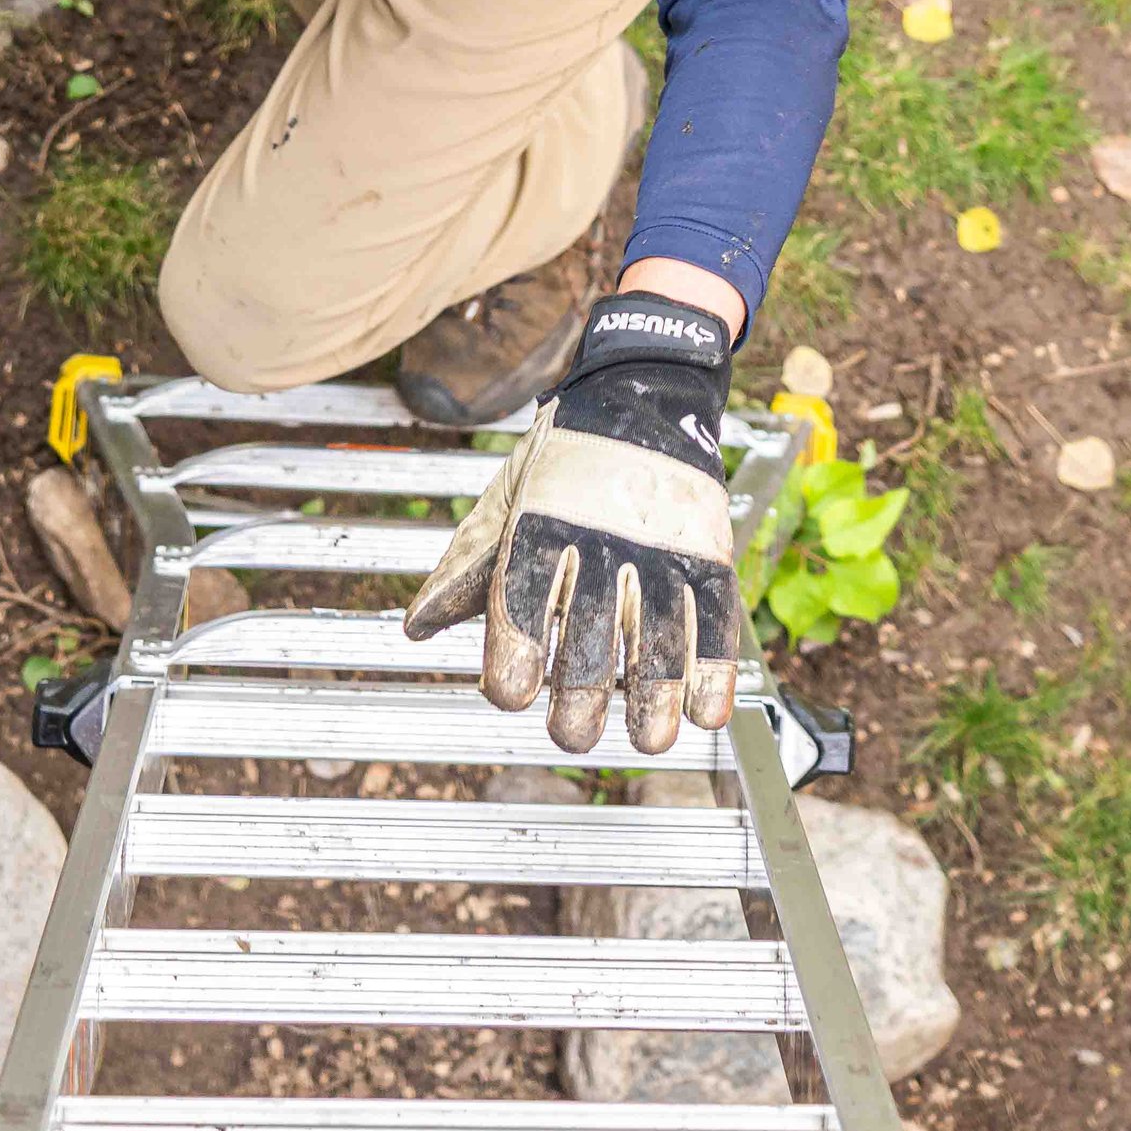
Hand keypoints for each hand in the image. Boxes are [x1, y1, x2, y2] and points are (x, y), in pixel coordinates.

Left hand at [404, 293, 738, 755]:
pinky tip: (704, 713)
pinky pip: (715, 622)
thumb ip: (466, 568)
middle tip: (570, 732)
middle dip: (578, 702)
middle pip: (588, 640)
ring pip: (657, 644)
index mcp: (540, 526)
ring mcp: (659, 549)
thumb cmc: (563, 459)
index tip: (509, 694)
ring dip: (653, 704)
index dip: (513, 657)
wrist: (643, 391)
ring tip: (646, 739)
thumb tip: (415, 627)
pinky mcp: (706, 554)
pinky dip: (712, 674)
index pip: (519, 601)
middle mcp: (600, 540)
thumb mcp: (506, 500)